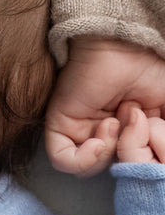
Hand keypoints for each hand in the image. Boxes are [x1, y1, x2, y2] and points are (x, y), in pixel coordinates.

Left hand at [45, 37, 164, 174]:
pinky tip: (99, 139)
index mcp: (125, 132)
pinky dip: (83, 159)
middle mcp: (101, 133)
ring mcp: (79, 130)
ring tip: (117, 122)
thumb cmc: (148, 71)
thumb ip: (162, 138)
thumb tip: (160, 164)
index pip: (130, 164)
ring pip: (87, 168)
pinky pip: (63, 159)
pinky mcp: (59, 124)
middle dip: (129, 153)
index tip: (153, 138)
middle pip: (111, 168)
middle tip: (137, 125)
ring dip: (109, 152)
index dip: (144, 160)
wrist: (124, 46)